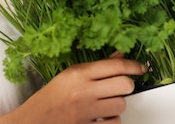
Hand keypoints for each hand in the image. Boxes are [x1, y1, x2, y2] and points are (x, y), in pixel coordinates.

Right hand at [9, 56, 146, 123]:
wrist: (32, 121)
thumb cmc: (50, 97)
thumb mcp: (70, 75)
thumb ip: (96, 67)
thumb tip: (120, 56)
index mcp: (79, 73)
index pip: (116, 66)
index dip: (134, 65)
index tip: (141, 67)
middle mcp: (84, 91)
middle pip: (124, 85)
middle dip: (126, 85)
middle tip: (119, 87)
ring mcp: (86, 112)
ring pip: (121, 105)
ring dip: (118, 104)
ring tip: (107, 103)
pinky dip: (112, 121)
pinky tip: (103, 117)